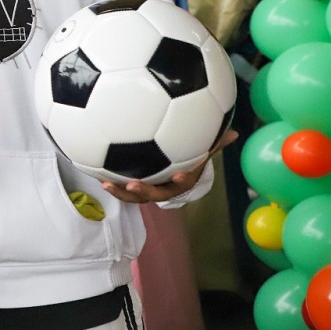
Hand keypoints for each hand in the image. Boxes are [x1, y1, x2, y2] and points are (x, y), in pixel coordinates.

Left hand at [102, 129, 238, 202]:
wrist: (174, 174)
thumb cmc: (187, 159)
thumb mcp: (200, 151)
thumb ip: (214, 143)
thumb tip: (235, 132)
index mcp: (179, 180)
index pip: (182, 182)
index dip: (181, 179)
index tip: (180, 174)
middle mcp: (162, 188)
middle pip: (154, 194)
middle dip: (144, 192)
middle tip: (133, 185)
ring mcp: (146, 189)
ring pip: (134, 196)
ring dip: (120, 192)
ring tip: (106, 183)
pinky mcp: (131, 186)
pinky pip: (121, 187)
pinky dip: (110, 182)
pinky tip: (95, 172)